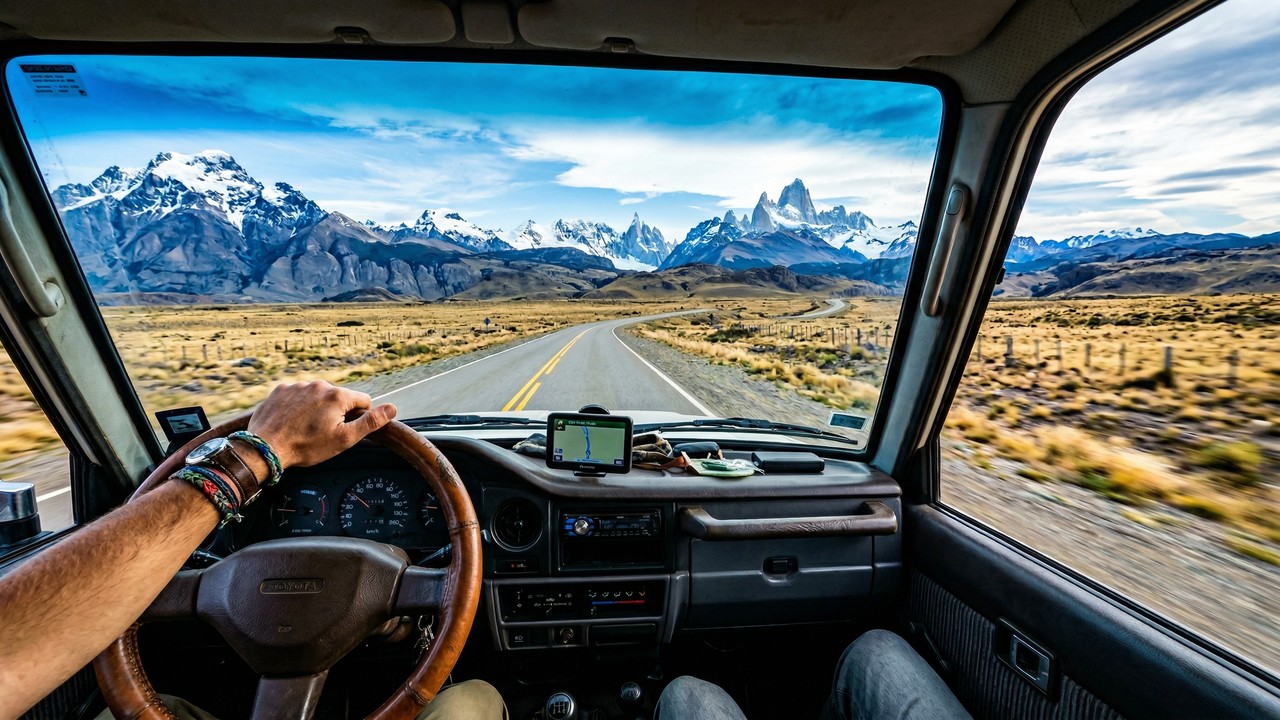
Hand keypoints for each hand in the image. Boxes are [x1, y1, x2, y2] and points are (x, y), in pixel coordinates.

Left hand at [246, 381, 396, 468]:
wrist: (266, 447)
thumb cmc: (306, 447)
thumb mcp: (344, 439)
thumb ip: (370, 422)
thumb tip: (392, 408)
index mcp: (338, 396)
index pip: (363, 401)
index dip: (358, 417)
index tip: (343, 429)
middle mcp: (319, 384)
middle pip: (339, 397)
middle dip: (335, 412)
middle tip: (322, 432)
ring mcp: (298, 385)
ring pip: (318, 395)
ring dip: (316, 408)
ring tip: (304, 427)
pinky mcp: (281, 389)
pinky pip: (298, 394)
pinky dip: (298, 405)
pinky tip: (292, 420)